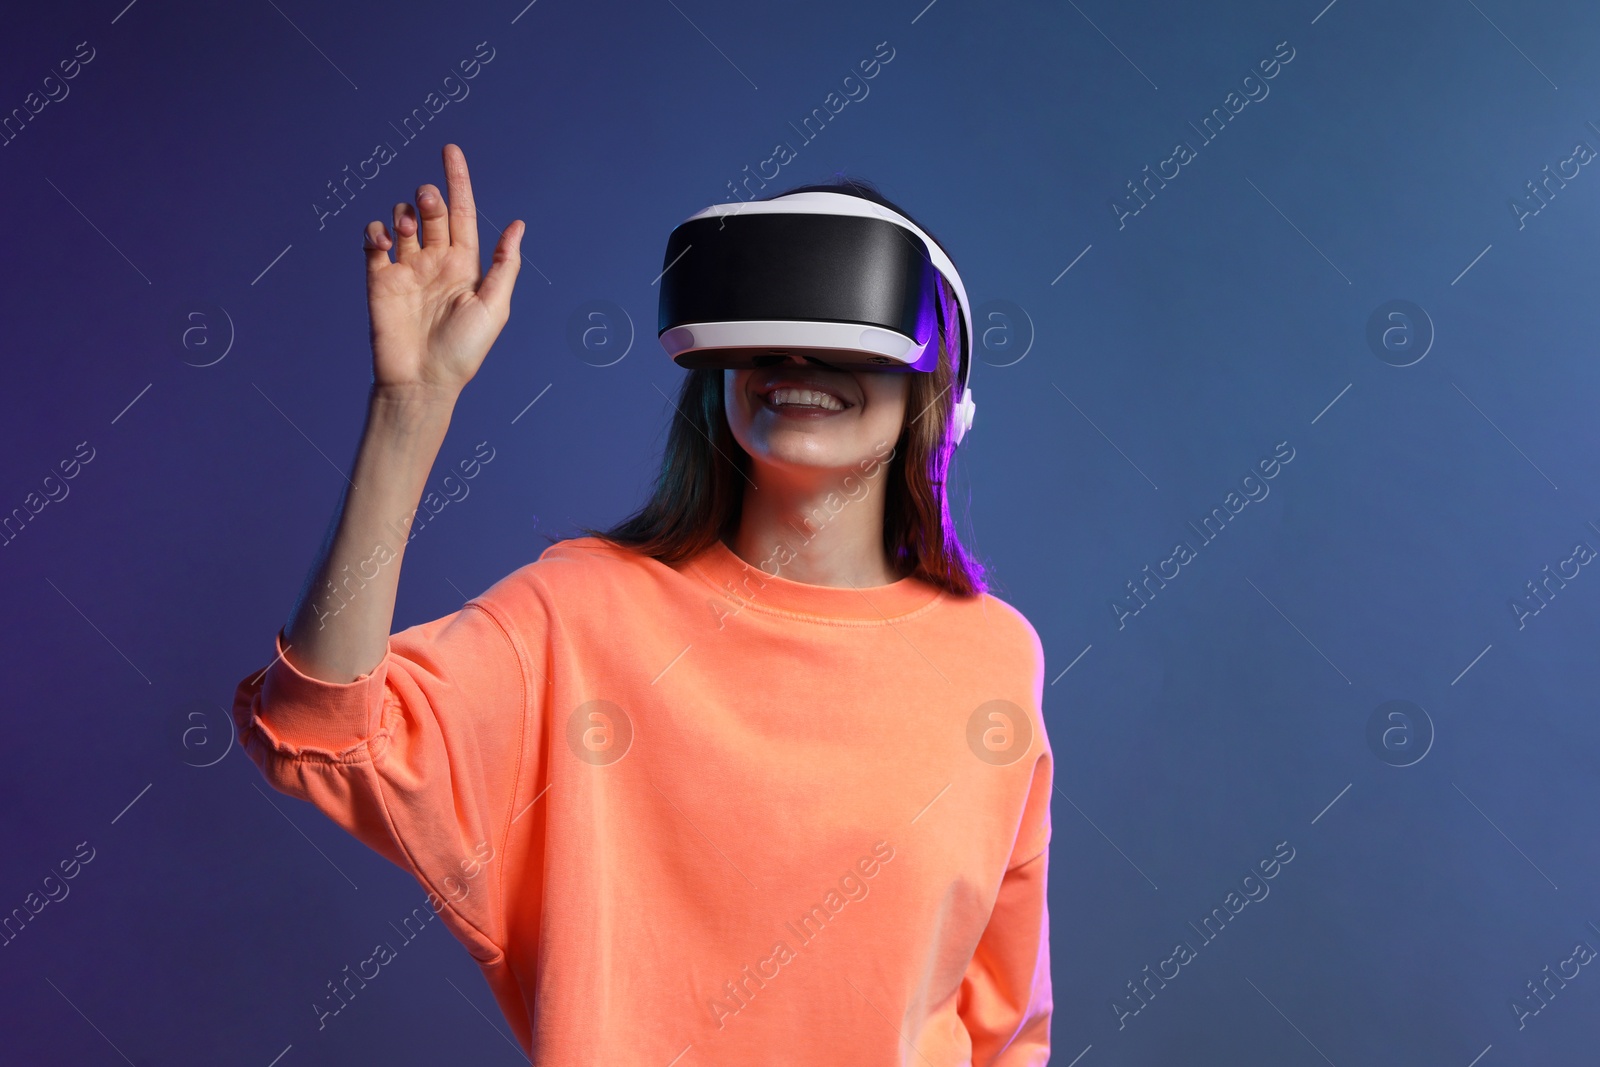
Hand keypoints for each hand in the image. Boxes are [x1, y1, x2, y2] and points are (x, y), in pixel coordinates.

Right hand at [363, 143, 523, 398]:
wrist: (422, 382)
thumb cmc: (464, 351)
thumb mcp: (494, 306)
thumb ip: (506, 265)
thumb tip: (518, 224)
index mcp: (466, 265)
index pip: (462, 213)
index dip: (458, 181)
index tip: (451, 150)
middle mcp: (436, 262)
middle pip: (432, 213)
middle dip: (430, 196)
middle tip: (428, 195)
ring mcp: (406, 269)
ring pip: (403, 222)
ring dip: (405, 213)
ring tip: (406, 224)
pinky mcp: (379, 279)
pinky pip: (375, 242)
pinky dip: (377, 231)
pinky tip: (384, 239)